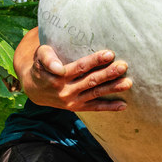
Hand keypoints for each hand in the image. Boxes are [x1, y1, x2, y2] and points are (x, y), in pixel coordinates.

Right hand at [15, 29, 130, 111]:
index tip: (110, 54)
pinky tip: (124, 105)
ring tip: (128, 83)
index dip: (94, 61)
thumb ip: (48, 58)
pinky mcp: (77, 107)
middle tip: (124, 65)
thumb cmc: (41, 67)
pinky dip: (109, 107)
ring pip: (95, 94)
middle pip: (91, 81)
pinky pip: (95, 108)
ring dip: (112, 88)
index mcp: (58, 76)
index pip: (79, 67)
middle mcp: (66, 90)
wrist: (34, 89)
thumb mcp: (40, 57)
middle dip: (108, 73)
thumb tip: (58, 67)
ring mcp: (72, 100)